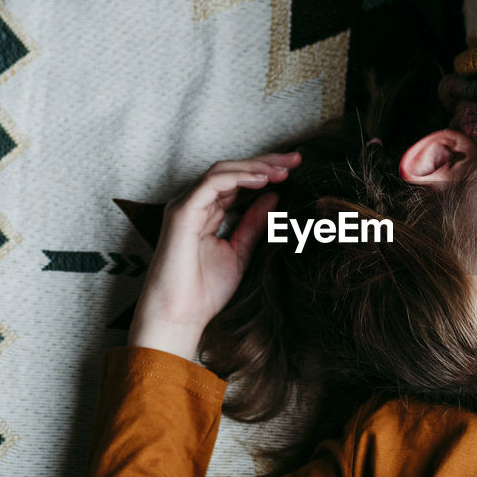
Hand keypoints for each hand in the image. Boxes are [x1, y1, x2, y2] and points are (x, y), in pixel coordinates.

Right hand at [127, 153, 300, 357]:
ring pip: (222, 171)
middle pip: (232, 171)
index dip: (266, 172)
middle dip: (266, 162)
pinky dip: (238, 177)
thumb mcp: (240, 252)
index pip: (239, 182)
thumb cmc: (204, 292)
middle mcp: (196, 204)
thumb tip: (274, 196)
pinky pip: (211, 184)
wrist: (180, 317)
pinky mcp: (182, 212)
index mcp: (208, 212)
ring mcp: (186, 206)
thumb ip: (254, 224)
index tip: (296, 169)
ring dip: (255, 167)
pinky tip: (262, 179)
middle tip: (296, 159)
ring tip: (283, 169)